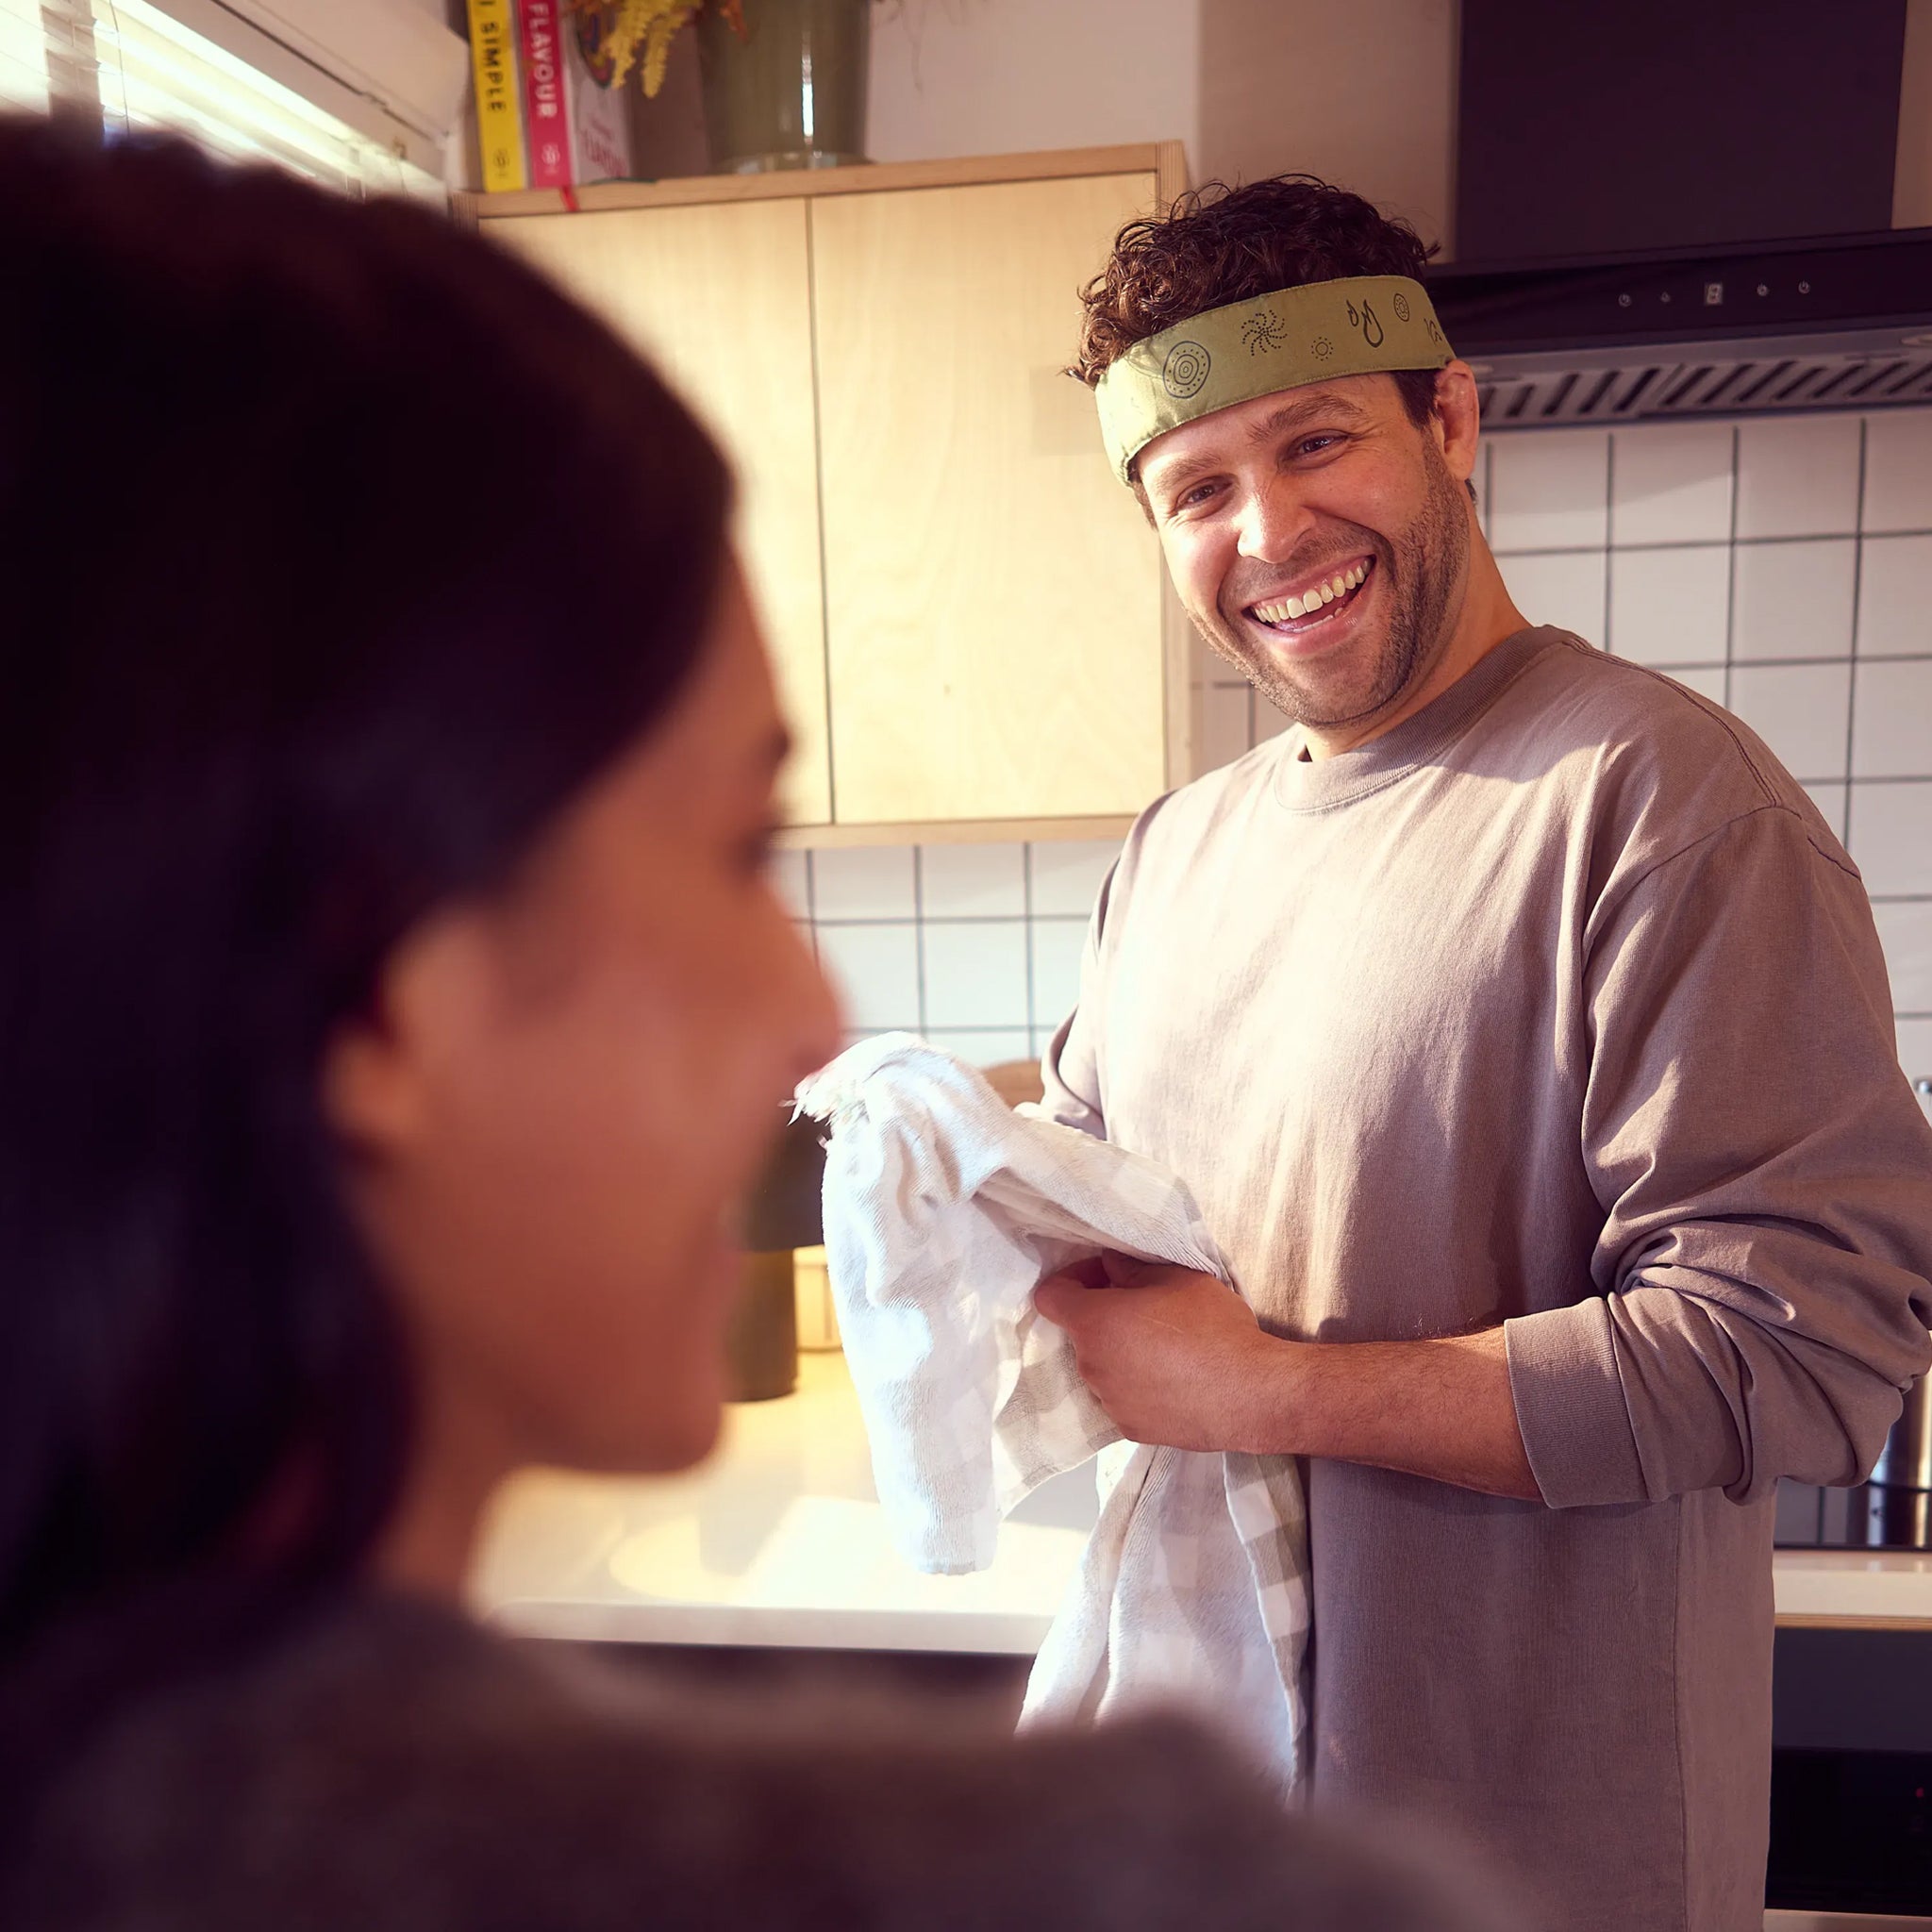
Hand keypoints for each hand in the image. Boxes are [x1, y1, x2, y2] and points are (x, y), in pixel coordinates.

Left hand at [1033, 1253, 1284, 1451]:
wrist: (1250, 1394)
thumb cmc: (1212, 1328)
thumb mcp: (1178, 1277)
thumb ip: (1132, 1267)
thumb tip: (1110, 1263)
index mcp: (1094, 1323)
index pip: (1049, 1296)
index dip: (1072, 1278)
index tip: (1103, 1275)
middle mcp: (1090, 1365)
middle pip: (1081, 1332)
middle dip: (1105, 1315)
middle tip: (1146, 1308)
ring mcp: (1108, 1402)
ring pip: (1103, 1367)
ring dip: (1121, 1353)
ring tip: (1167, 1348)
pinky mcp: (1130, 1430)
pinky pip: (1123, 1398)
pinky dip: (1138, 1387)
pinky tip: (1174, 1380)